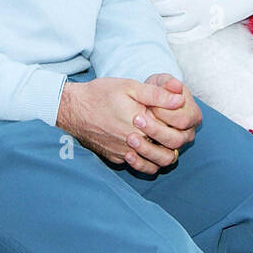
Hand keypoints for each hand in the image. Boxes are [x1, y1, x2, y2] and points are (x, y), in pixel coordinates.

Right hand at [56, 77, 193, 173]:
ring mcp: (123, 154)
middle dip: (172, 144)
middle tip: (170, 129)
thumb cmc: (100, 95)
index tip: (173, 114)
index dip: (177, 125)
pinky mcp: (115, 158)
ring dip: (159, 156)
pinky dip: (143, 159)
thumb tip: (179, 99)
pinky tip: (141, 144)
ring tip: (159, 140)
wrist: (72, 109)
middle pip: (166, 155)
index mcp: (142, 126)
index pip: (172, 134)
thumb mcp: (130, 87)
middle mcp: (134, 145)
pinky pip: (135, 165)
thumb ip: (156, 94)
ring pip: (152, 166)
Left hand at [130, 0, 252, 43]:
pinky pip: (186, 36)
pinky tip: (166, 30)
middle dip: (147, 5)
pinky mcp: (211, 26)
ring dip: (158, 21)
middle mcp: (193, 0)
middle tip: (140, 1)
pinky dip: (173, 35)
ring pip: (170, 24)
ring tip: (152, 14)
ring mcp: (202, 16)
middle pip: (159, 7)